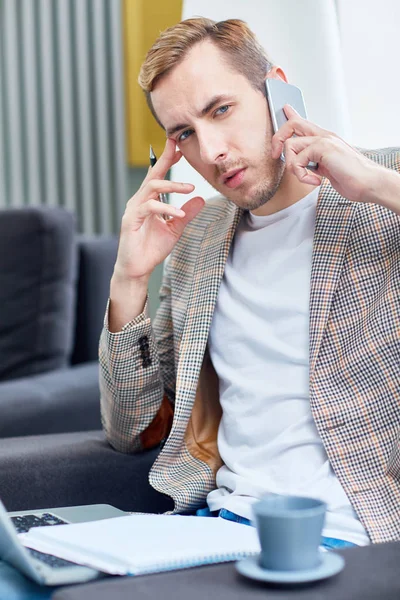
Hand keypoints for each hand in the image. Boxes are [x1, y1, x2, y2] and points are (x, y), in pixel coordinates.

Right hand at [113, 138, 204, 283]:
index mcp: (147, 201)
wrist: (137, 269)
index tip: (178, 147)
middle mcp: (138, 201)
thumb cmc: (151, 248)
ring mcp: (133, 210)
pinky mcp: (131, 221)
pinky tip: (179, 212)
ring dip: (172, 185)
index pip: (157, 176)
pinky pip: (149, 208)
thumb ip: (186, 214)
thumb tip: (201, 199)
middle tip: (179, 149)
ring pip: (151, 188)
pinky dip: (166, 208)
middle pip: (152, 175)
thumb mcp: (175, 229)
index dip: (166, 160)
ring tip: (190, 188)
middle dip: (165, 160)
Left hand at [271, 105, 383, 202]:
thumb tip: (300, 163)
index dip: (291, 114)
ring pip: (290, 145)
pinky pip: (297, 160)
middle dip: (277, 139)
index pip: (304, 122)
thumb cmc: (351, 177)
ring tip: (305, 177)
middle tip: (276, 156)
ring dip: (293, 167)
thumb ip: (314, 162)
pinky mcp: (323, 148)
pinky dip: (302, 175)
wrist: (368, 183)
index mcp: (324, 139)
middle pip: (292, 124)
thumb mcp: (328, 168)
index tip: (285, 109)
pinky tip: (315, 181)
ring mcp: (324, 140)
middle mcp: (323, 136)